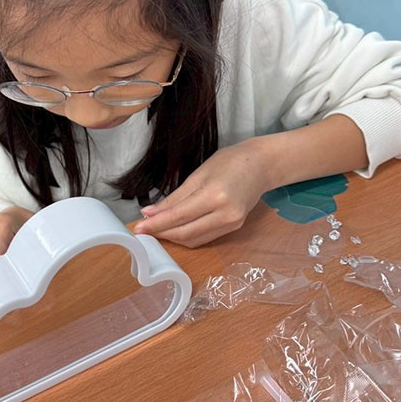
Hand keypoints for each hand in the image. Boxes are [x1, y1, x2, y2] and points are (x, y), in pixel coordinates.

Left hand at [132, 141, 269, 246]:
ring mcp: (232, 223)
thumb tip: (150, 213)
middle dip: (161, 233)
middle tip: (143, 230)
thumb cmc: (230, 162)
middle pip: (185, 233)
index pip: (178, 216)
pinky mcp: (234, 228)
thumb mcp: (198, 175)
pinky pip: (205, 237)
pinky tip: (175, 229)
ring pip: (194, 239)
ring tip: (155, 229)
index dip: (156, 224)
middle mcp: (226, 214)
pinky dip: (187, 236)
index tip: (138, 227)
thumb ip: (174, 198)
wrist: (262, 165)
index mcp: (215, 195)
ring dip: (173, 237)